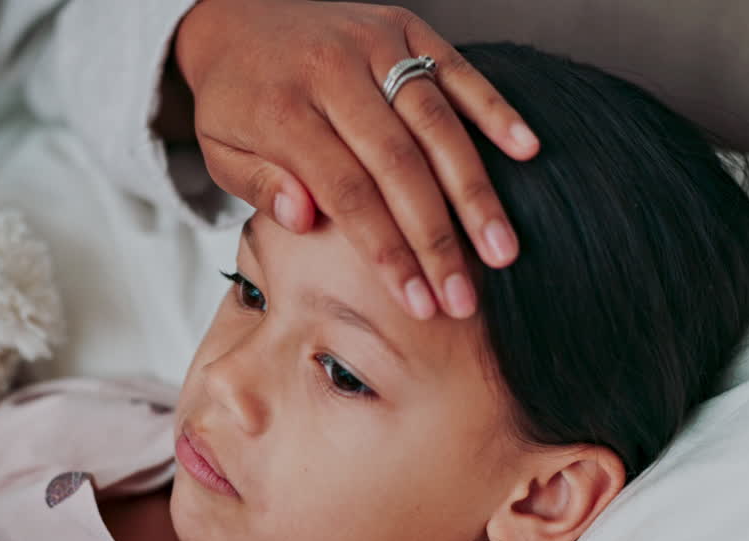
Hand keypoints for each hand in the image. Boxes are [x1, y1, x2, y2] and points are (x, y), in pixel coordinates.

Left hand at [169, 0, 540, 318]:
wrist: (238, 17)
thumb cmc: (235, 99)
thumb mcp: (221, 148)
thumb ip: (258, 184)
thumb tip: (304, 219)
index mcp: (283, 109)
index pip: (346, 191)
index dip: (386, 251)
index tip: (416, 303)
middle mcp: (333, 71)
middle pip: (399, 164)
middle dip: (437, 239)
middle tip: (464, 298)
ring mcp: (374, 44)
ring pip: (437, 123)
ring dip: (475, 191)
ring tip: (504, 250)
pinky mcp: (405, 25)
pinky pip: (457, 68)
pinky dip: (495, 108)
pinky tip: (527, 151)